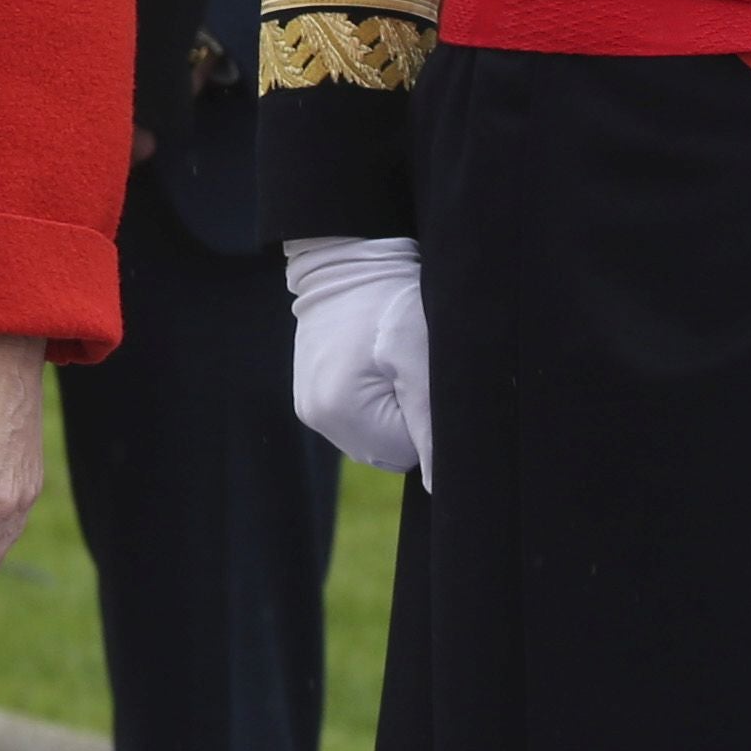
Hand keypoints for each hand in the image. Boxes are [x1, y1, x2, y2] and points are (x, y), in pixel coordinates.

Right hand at [285, 234, 435, 483]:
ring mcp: (310, 405)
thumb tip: (440, 491)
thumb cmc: (390, 302)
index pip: (409, 455)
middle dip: (407, 414)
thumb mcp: (421, 360)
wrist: (349, 259)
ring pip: (374, 433)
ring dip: (390, 405)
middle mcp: (317, 418)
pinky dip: (371, 396)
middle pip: (389, 448)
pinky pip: (356, 415)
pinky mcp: (310, 392)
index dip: (426, 418)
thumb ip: (430, 428)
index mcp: (339, 413)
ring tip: (387, 359)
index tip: (418, 374)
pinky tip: (371, 362)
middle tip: (404, 364)